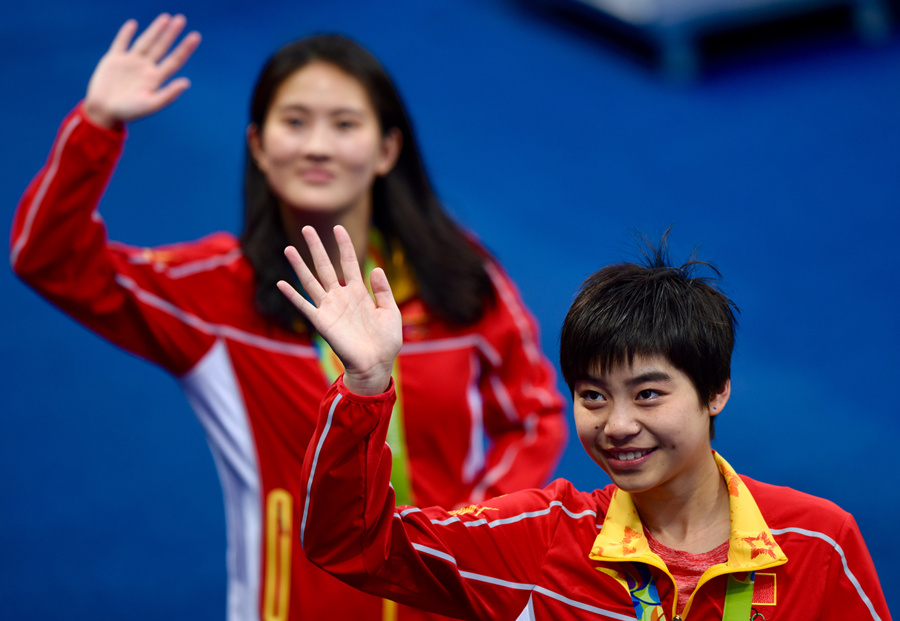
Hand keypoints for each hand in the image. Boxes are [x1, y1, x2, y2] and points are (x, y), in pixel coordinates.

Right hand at [83, 13, 200, 127]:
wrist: (103, 112)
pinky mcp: (113, 60)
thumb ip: (168, 94)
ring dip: (155, 30)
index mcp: (156, 78)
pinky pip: (121, 43)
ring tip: (166, 18)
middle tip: (181, 19)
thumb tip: (187, 82)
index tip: (196, 36)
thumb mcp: (151, 104)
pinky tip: (133, 24)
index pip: (174, 60)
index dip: (185, 48)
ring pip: (145, 42)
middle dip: (171, 33)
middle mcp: (145, 68)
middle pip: (161, 47)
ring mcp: (130, 63)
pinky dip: (126, 33)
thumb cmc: (129, 112)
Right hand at [278, 226, 401, 395]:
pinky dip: (293, 296)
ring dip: (299, 265)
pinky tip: (281, 283)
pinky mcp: (322, 322)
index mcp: (359, 291)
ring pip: (311, 281)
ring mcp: (330, 308)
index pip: (349, 262)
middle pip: (326, 266)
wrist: (377, 364)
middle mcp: (341, 296)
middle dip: (316, 247)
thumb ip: (383, 290)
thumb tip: (376, 268)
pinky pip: (304, 306)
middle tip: (307, 228)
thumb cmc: (386, 340)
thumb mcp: (391, 312)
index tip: (338, 228)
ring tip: (289, 248)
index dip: (344, 245)